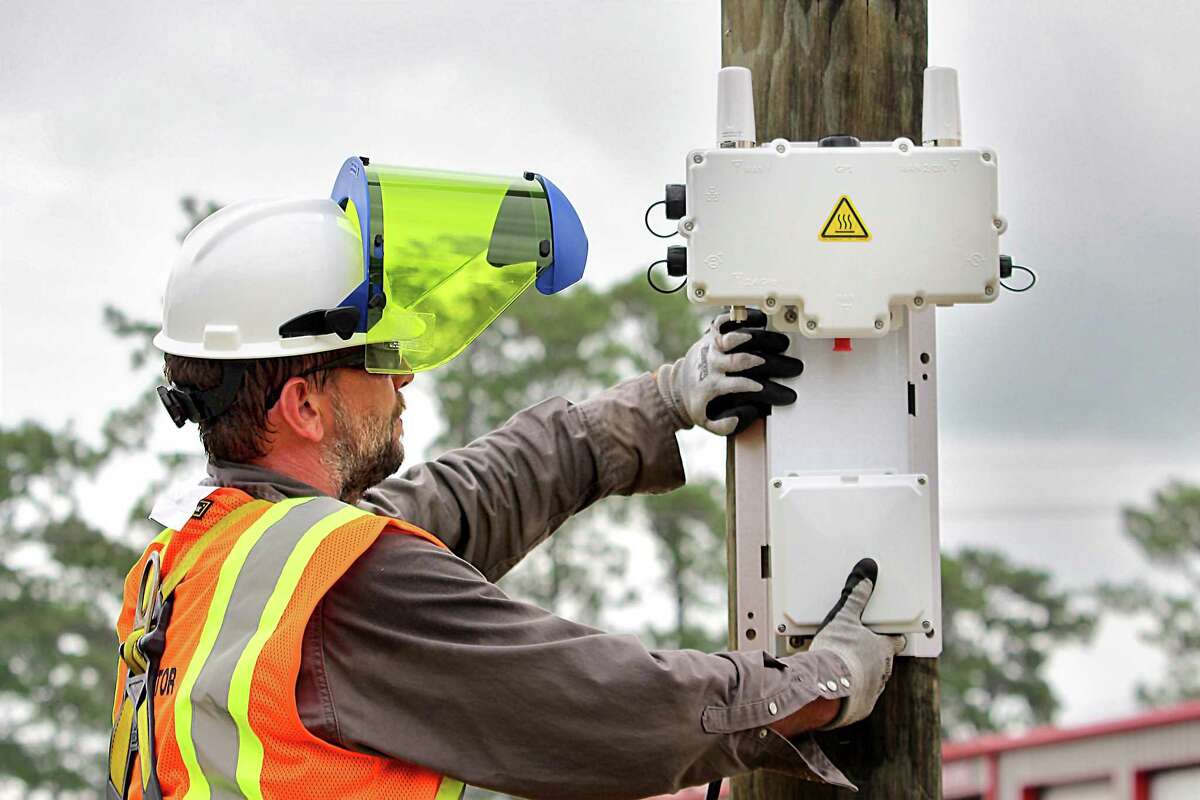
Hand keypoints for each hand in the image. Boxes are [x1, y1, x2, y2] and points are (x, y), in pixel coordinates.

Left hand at [655, 309, 803, 434]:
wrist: (678, 385)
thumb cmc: (700, 402)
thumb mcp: (707, 422)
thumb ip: (725, 425)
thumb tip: (749, 412)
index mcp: (713, 386)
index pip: (740, 386)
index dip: (764, 390)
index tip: (785, 394)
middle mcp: (713, 363)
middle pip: (744, 361)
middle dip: (772, 364)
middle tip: (794, 368)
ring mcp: (713, 346)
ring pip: (737, 338)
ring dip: (762, 340)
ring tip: (784, 344)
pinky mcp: (712, 333)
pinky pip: (726, 320)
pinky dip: (744, 318)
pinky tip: (762, 319)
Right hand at [808, 559, 904, 728]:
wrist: (825, 688)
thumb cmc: (838, 653)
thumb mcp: (844, 616)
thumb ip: (856, 594)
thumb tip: (867, 571)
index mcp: (882, 649)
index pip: (895, 641)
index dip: (892, 635)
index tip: (891, 632)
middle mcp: (882, 671)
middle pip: (884, 661)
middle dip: (874, 656)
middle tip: (860, 649)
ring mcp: (873, 691)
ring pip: (873, 680)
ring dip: (863, 675)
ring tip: (847, 669)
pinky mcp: (860, 708)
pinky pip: (859, 698)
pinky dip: (852, 692)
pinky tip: (840, 688)